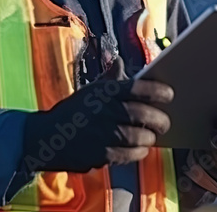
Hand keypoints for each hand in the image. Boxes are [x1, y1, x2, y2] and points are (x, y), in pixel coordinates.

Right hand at [22, 57, 173, 172]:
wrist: (46, 137)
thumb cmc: (72, 112)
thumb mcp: (89, 91)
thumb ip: (109, 79)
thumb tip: (120, 62)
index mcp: (103, 92)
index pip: (136, 87)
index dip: (157, 90)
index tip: (170, 94)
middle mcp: (104, 110)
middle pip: (141, 114)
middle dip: (159, 119)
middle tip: (166, 122)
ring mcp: (102, 133)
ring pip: (138, 136)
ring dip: (149, 138)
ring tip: (152, 136)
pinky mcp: (100, 154)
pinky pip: (129, 155)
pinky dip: (138, 152)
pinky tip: (140, 149)